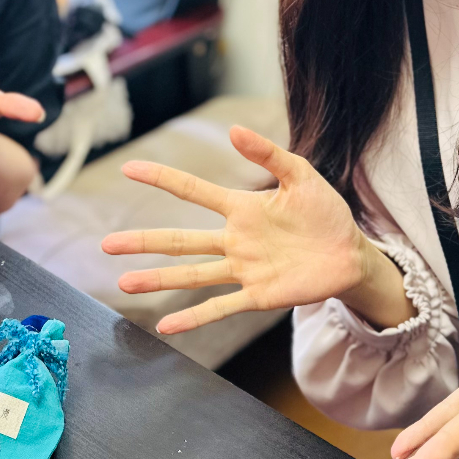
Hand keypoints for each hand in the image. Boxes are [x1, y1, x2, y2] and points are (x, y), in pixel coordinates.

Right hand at [99, 125, 409, 333]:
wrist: (351, 254)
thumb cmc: (325, 213)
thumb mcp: (301, 176)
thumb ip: (269, 154)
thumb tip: (233, 130)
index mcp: (242, 208)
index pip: (192, 190)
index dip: (161, 178)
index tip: (129, 169)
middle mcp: (234, 240)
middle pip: (179, 241)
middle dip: (142, 242)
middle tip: (107, 244)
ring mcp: (243, 269)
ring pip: (191, 275)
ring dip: (158, 280)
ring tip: (124, 284)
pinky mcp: (258, 295)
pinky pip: (220, 307)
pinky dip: (193, 318)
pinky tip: (166, 327)